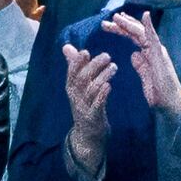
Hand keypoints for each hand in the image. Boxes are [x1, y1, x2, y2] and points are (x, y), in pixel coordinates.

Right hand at [61, 43, 115, 173]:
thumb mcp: (78, 86)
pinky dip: (102, 95)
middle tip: (107, 55)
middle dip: (93, 66)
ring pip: (90, 90)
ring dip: (102, 77)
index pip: (71, 72)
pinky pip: (96, 105)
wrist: (88, 134)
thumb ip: (75, 66)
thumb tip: (67, 46)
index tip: (85, 51)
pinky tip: (109, 86)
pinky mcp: (93, 117)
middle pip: (81, 79)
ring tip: (114, 67)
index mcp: (71, 87)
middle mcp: (75, 96)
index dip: (77, 62)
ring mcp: (83, 107)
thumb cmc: (85, 105)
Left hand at [102, 11, 180, 120]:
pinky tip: (145, 15)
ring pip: (141, 32)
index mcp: (148, 54)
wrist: (171, 103)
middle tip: (104, 22)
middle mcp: (153, 49)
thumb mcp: (145, 78)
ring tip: (116, 17)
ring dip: (128, 23)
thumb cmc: (159, 93)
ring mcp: (157, 51)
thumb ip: (140, 66)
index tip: (110, 25)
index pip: (133, 38)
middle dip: (120, 25)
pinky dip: (149, 26)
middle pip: (135, 33)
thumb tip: (133, 55)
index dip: (122, 30)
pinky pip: (153, 38)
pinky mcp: (160, 55)